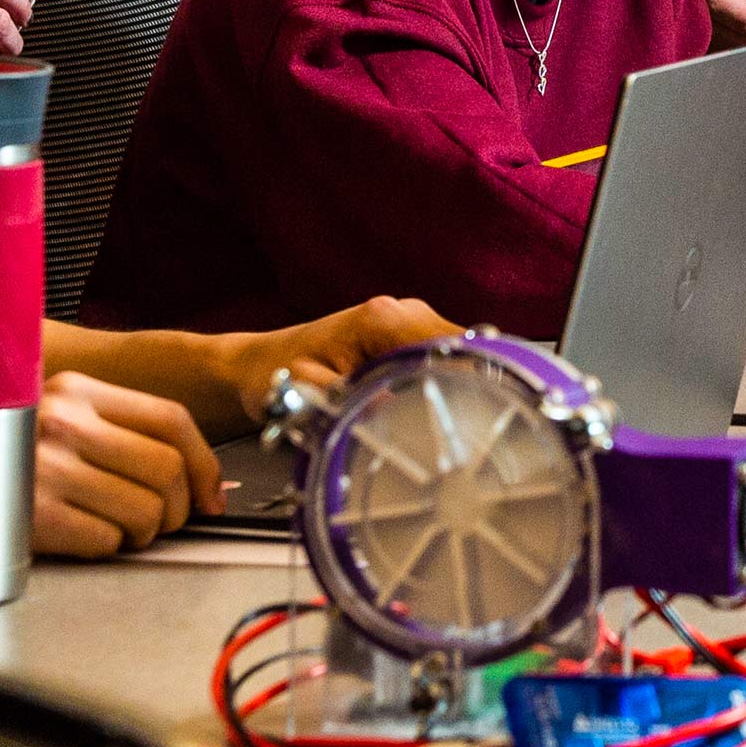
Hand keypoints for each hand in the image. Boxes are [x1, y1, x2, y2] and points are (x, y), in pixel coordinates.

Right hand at [32, 373, 225, 558]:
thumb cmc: (13, 456)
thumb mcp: (61, 419)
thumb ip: (123, 433)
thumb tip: (201, 485)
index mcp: (78, 391)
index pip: (170, 419)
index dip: (204, 463)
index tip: (210, 494)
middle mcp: (64, 422)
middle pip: (168, 467)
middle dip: (177, 507)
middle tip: (159, 520)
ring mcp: (48, 468)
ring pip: (147, 510)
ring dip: (141, 532)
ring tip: (112, 524)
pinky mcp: (38, 516)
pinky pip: (108, 540)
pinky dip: (104, 546)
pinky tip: (80, 534)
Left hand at [223, 296, 456, 426]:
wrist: (256, 366)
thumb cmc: (274, 378)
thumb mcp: (307, 396)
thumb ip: (351, 402)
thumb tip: (394, 408)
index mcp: (381, 320)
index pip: (453, 343)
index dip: (478, 379)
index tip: (488, 416)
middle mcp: (399, 312)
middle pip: (464, 348)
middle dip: (476, 389)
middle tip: (478, 434)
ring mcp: (405, 321)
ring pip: (457, 355)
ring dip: (463, 387)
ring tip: (464, 429)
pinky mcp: (404, 337)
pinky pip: (442, 359)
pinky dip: (448, 384)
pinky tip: (444, 414)